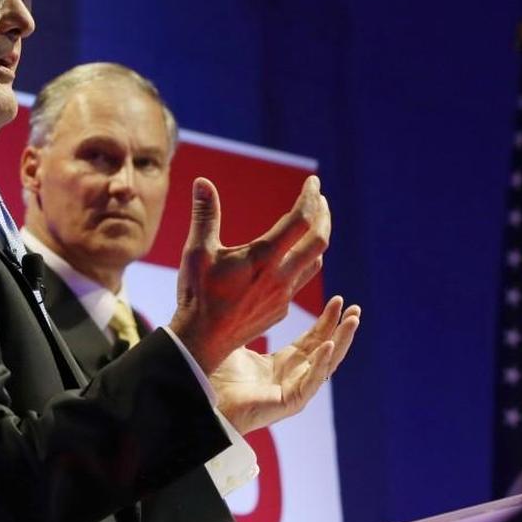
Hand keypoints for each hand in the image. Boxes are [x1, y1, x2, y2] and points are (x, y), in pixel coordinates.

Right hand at [170, 176, 329, 372]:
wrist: (202, 340)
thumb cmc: (198, 294)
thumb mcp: (197, 251)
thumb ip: (205, 215)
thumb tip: (202, 181)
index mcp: (263, 258)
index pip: (300, 220)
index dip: (310, 197)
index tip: (313, 182)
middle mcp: (280, 276)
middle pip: (319, 240)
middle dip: (324, 215)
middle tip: (321, 199)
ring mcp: (283, 295)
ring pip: (315, 262)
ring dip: (318, 239)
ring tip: (313, 224)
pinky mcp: (280, 310)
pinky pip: (301, 281)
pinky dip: (304, 262)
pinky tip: (292, 259)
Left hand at [210, 297, 360, 433]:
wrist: (203, 397)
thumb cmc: (217, 374)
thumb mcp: (238, 339)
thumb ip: (249, 320)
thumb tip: (251, 292)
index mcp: (285, 362)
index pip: (314, 338)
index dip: (327, 320)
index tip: (338, 299)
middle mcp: (294, 375)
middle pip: (327, 348)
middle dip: (342, 328)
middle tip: (356, 308)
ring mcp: (295, 389)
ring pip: (327, 364)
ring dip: (342, 341)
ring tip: (353, 321)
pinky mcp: (291, 402)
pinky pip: (312, 380)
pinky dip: (321, 362)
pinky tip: (330, 345)